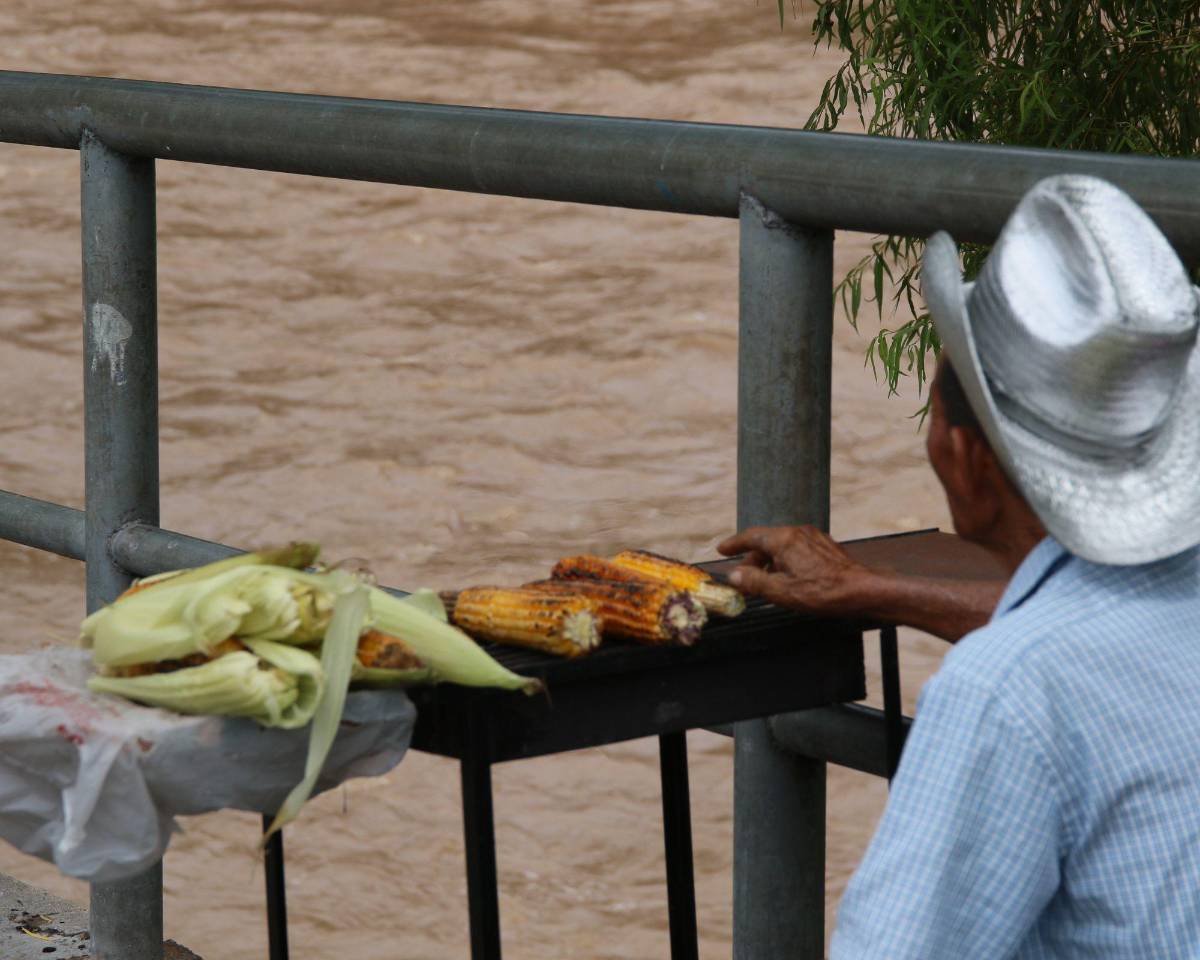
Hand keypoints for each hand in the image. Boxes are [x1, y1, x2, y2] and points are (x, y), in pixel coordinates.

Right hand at [717, 525, 875, 615]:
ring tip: (765, 580)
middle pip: (766, 541)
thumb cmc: (822, 592)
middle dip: (752, 558)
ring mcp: (813, 537)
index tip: (722, 549)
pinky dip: (785, 559)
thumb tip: (734, 575)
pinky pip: (797, 548)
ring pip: (782, 545)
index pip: (751, 537)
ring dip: (769, 561)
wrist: (861, 589)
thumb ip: (753, 582)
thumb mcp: (781, 592)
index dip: (734, 544)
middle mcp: (797, 532)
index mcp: (783, 540)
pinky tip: (788, 576)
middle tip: (743, 576)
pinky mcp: (824, 545)